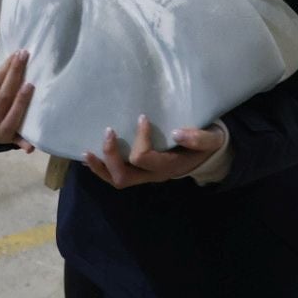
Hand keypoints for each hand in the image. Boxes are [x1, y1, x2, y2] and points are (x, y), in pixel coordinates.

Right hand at [0, 52, 34, 152]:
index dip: (4, 70)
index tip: (16, 55)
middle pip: (4, 98)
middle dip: (15, 77)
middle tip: (25, 58)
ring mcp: (0, 133)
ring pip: (12, 117)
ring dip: (21, 102)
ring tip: (30, 85)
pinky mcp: (12, 140)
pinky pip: (19, 142)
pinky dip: (24, 144)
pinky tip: (30, 147)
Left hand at [82, 115, 224, 188]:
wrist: (209, 155)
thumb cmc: (208, 143)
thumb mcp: (211, 139)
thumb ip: (199, 137)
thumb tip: (177, 132)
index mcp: (169, 166)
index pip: (145, 158)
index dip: (140, 139)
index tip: (142, 117)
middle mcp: (154, 175)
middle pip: (124, 177)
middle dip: (111, 156)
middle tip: (108, 131)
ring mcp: (145, 176)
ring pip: (118, 180)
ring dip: (101, 167)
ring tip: (87, 152)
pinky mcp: (139, 171)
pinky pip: (117, 176)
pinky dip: (102, 168)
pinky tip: (91, 156)